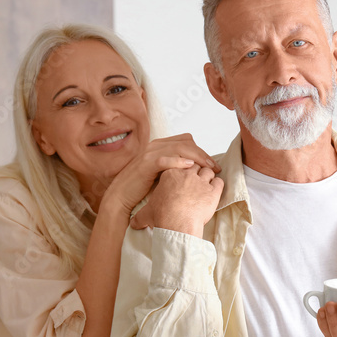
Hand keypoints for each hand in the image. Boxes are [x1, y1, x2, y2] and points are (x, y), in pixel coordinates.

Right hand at [102, 134, 219, 215]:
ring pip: (179, 148)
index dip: (202, 151)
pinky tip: (190, 168)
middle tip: (215, 167)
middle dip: (203, 154)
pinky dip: (179, 161)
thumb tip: (196, 171)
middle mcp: (155, 146)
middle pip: (186, 142)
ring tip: (208, 168)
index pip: (186, 141)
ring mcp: (150, 153)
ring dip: (197, 157)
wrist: (121, 196)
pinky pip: (165, 159)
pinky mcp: (146, 164)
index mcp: (159, 146)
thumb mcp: (162, 174)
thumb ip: (175, 168)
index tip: (212, 164)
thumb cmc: (142, 187)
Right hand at [130, 165, 223, 236]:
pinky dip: (217, 181)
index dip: (187, 161)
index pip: (180, 158)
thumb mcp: (146, 212)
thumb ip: (140, 214)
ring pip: (206, 169)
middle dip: (200, 162)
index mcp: (168, 173)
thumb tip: (133, 224)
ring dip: (209, 172)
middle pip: (194, 160)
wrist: (173, 224)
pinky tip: (216, 184)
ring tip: (213, 175)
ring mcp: (198, 180)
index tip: (191, 167)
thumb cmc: (159, 217)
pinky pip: (217, 180)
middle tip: (206, 168)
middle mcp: (183, 173)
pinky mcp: (210, 190)